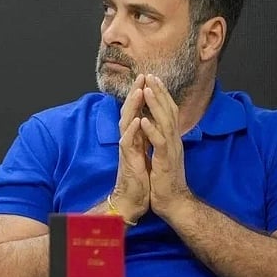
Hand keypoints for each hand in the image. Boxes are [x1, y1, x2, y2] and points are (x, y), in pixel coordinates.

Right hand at [111, 73, 150, 222]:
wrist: (134, 200)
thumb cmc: (141, 179)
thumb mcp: (145, 153)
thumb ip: (145, 137)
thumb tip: (149, 122)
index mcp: (136, 137)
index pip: (137, 111)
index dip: (142, 95)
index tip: (149, 78)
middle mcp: (129, 140)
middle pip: (129, 111)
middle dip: (136, 93)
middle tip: (142, 76)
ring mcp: (127, 149)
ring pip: (126, 122)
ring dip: (132, 107)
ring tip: (139, 91)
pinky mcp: (127, 160)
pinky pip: (128, 142)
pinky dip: (132, 130)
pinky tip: (136, 120)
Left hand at [139, 74, 193, 218]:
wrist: (174, 202)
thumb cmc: (165, 180)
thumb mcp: (163, 154)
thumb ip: (161, 139)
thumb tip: (156, 124)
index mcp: (172, 139)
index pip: (168, 111)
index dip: (161, 95)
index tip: (152, 79)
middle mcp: (174, 140)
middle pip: (169, 111)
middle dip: (159, 92)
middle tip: (151, 75)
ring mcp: (172, 150)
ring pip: (165, 122)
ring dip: (156, 105)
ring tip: (148, 89)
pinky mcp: (166, 161)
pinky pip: (160, 142)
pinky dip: (152, 130)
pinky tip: (144, 119)